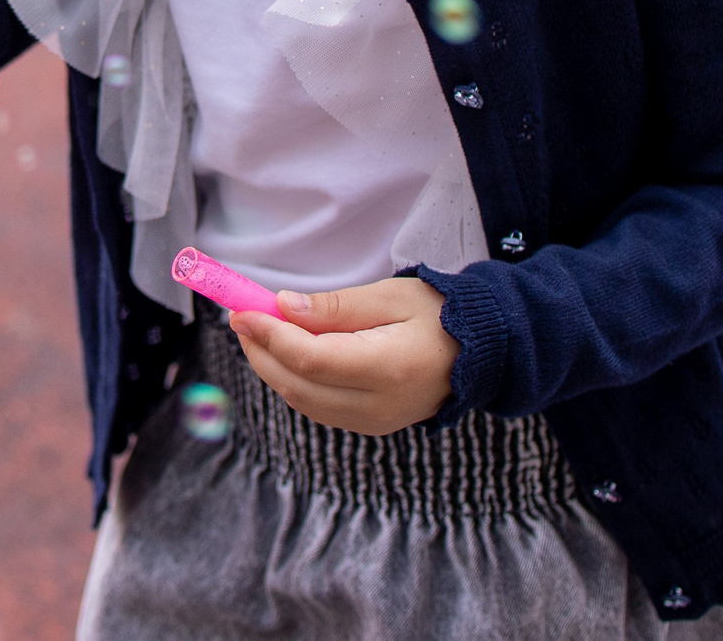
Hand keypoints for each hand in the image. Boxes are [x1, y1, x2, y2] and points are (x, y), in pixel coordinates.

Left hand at [228, 275, 459, 435]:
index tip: (243, 309)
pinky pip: (318, 407)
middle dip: (261, 352)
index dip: (270, 336)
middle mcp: (379, 406)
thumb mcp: (389, 296)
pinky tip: (286, 352)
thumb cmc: (437, 313)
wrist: (480, 351)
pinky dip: (293, 380)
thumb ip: (334, 307)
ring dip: (272, 367)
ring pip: (303, 402)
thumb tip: (282, 308)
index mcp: (388, 369)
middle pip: (298, 386)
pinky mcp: (370, 425)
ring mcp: (374, 422)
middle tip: (241, 317)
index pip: (310, 360)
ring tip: (257, 330)